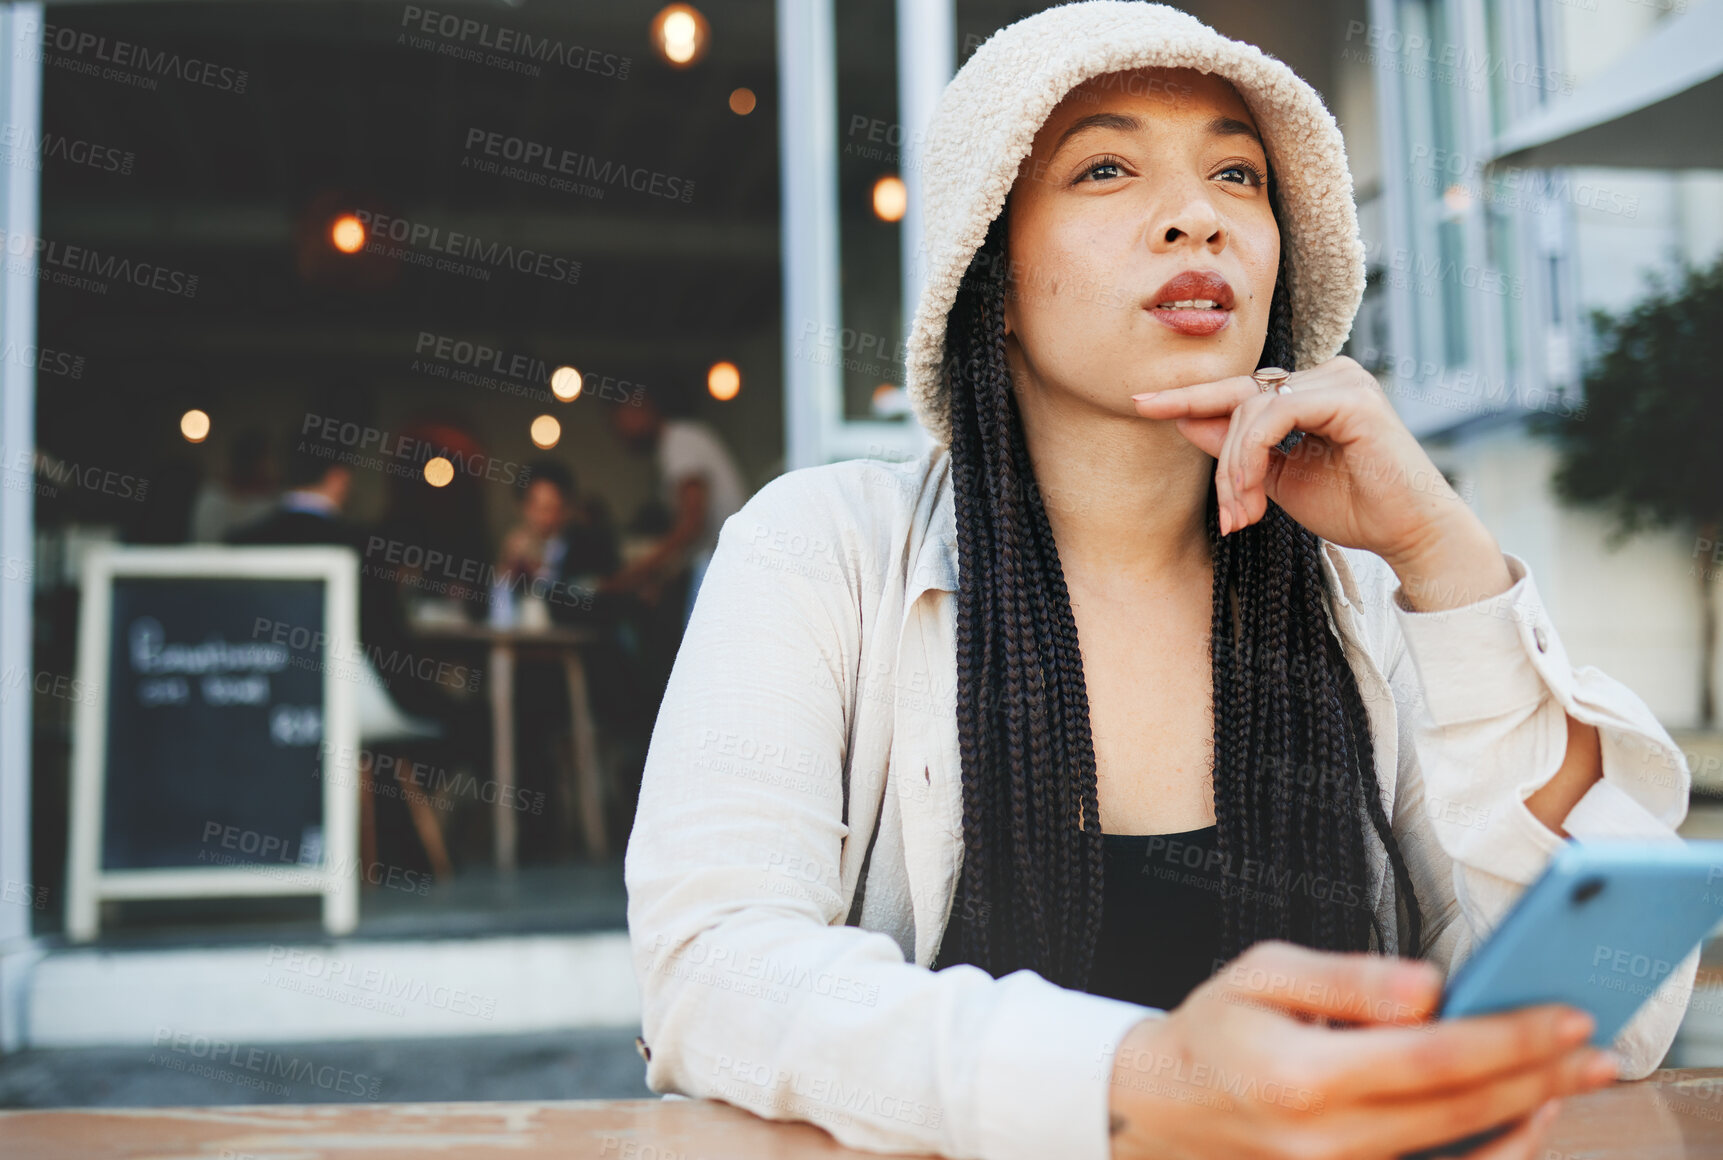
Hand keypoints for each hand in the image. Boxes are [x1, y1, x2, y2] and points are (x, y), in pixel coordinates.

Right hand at [1106, 940, 1616, 1159]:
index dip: (1508, 1038)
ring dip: (1528, 1119)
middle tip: (1595, 1047)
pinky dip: (1490, 1155)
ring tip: (1571, 1081)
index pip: (1431, 1058)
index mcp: (1301, 1076)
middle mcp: (1325, 1142)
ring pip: (1460, 1157)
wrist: (1162, 1109)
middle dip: (1539, 1076)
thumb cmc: (1216, 1030)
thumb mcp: (1261, 973)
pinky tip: (1523, 1121)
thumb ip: (1345, 978)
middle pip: (1461, 1111)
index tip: (1563, 1014)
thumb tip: (1430, 986)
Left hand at [1132, 356, 1477, 570]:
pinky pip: (1275, 413)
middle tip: (1229, 515)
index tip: (1139, 403)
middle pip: (1238, 399)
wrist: (1408, 534)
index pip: (1240, 390)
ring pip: (1251, 409)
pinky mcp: (1351, 396)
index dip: (1188, 397)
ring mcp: (1341, 379)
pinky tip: (1255, 491)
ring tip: (1245, 513)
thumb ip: (1236, 449)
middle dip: (1220, 459)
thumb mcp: (1276, 479)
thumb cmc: (1352, 508)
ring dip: (1235, 467)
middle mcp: (1326, 375)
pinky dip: (1253, 452)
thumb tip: (1184, 421)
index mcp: (1310, 391)